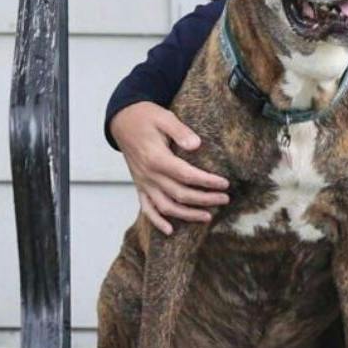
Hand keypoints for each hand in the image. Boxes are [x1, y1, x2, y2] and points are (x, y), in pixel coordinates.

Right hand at [109, 102, 228, 234]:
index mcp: (157, 158)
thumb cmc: (146, 117)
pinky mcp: (140, 186)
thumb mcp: (164, 117)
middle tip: (225, 199)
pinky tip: (170, 230)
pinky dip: (157, 221)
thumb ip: (180, 131)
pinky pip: (146, 208)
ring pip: (166, 207)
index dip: (207, 182)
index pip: (187, 175)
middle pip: (180, 194)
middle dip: (205, 199)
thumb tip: (196, 144)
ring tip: (208, 216)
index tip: (225, 184)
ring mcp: (143, 183)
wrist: (122, 121)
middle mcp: (149, 175)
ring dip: (188, 215)